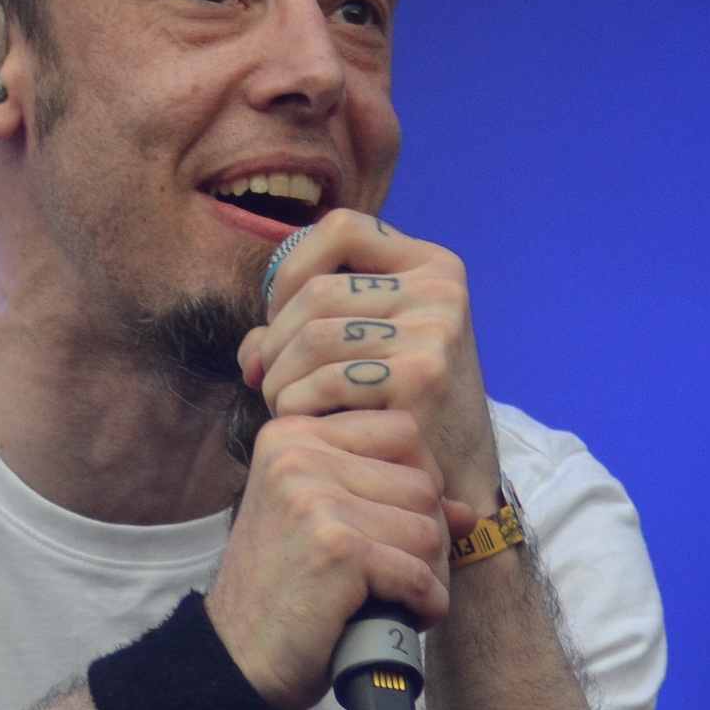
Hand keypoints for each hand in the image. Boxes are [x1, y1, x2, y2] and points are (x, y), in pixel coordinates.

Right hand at [205, 410, 469, 709]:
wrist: (238, 658)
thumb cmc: (282, 589)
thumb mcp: (322, 524)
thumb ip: (388, 500)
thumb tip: (469, 511)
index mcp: (291, 436)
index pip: (402, 430)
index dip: (416, 482)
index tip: (390, 524)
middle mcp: (298, 457)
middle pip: (423, 482)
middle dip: (426, 535)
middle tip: (397, 572)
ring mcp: (315, 501)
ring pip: (429, 529)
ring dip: (428, 574)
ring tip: (395, 595)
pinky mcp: (338, 551)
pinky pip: (421, 574)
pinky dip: (423, 605)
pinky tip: (398, 617)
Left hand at [241, 211, 502, 512]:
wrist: (458, 482)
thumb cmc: (402, 410)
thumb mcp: (367, 350)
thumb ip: (307, 327)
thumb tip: (251, 350)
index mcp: (431, 265)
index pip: (340, 227)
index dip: (292, 268)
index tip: (280, 317)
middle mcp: (440, 289)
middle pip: (316, 291)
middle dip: (274, 341)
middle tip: (268, 382)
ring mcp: (435, 330)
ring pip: (312, 337)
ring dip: (279, 379)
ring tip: (285, 407)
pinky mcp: (422, 377)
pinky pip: (323, 381)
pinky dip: (296, 407)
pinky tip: (308, 426)